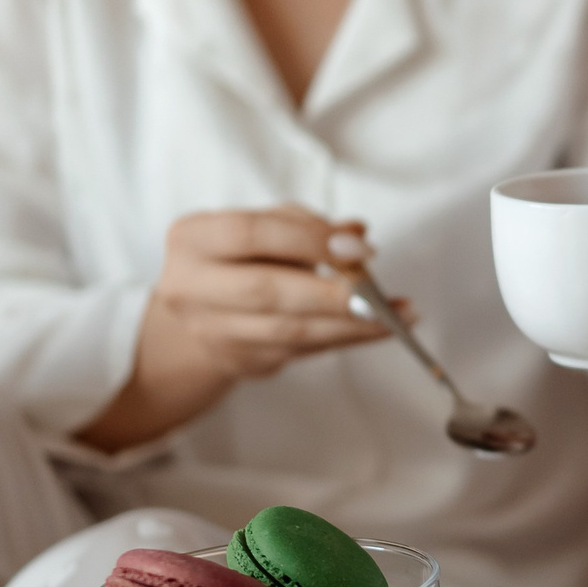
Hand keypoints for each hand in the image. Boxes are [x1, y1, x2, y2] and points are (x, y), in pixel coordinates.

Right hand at [78, 207, 396, 451]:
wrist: (199, 310)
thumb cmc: (241, 255)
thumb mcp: (264, 224)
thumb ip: (306, 225)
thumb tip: (356, 234)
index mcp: (192, 240)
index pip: (249, 234)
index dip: (308, 239)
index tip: (359, 246)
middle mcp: (190, 288)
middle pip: (265, 292)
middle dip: (328, 294)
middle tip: (375, 293)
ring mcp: (212, 332)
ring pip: (288, 332)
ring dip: (348, 325)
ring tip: (396, 315)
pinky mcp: (239, 362)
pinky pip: (301, 352)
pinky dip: (346, 339)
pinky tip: (381, 329)